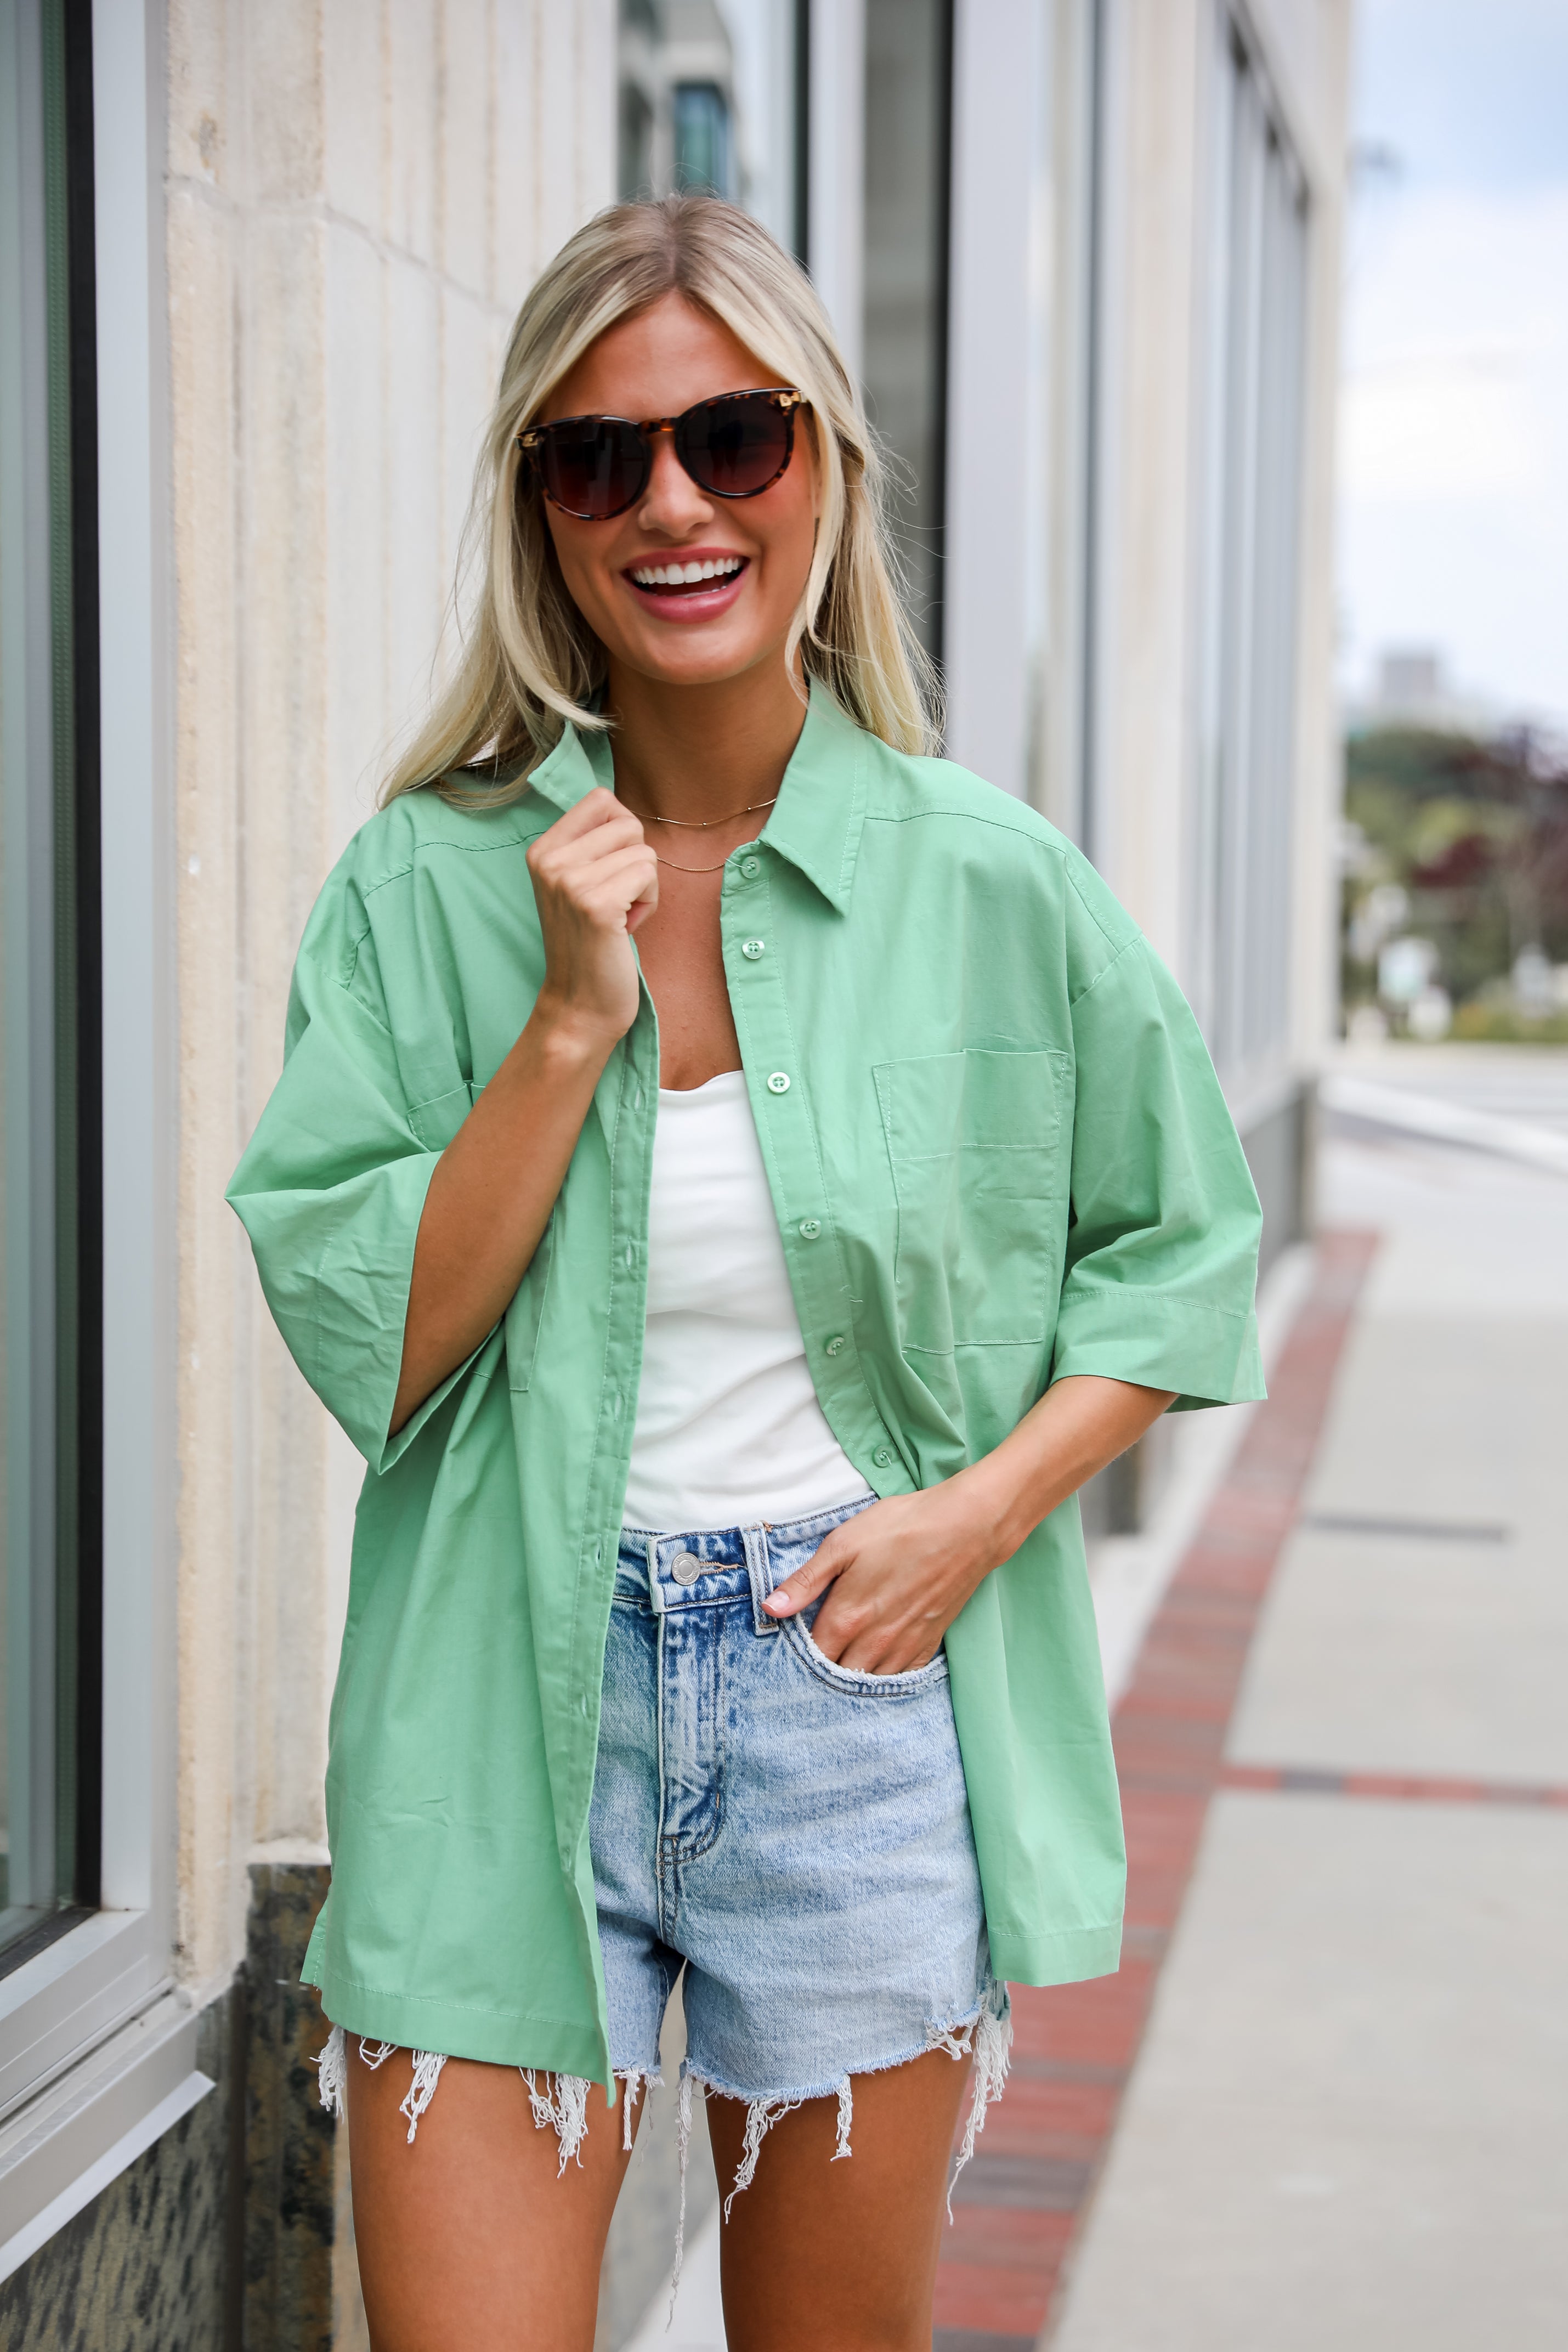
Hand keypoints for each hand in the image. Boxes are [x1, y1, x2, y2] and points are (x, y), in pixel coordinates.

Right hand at [526, 787, 658, 1048]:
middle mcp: (550, 861)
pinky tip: (626, 929)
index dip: (623, 832)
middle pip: (627, 823)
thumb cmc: (590, 943)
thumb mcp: (575, 884)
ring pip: (643, 850)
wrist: (580, 1005)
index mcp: (543, 850)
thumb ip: (591, 846)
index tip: (610, 871)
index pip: (601, 799)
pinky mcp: (596, 905)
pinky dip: (649, 902)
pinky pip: (648, 873)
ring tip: (619, 916)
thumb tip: (621, 810)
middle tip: (617, 900)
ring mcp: (570, 881)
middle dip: (636, 861)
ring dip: (644, 886)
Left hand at [762, 1485, 998, 1674]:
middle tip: (810, 1665)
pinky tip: (876, 1669)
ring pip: (869, 1683)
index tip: (787, 1653)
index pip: (811, 1657)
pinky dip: (885, 1679)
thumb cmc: (902, 1528)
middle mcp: (874, 1641)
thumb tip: (771, 1608)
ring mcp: (904, 1646)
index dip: (796, 1658)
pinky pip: (901, 1679)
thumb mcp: (843, 1543)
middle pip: (838, 1677)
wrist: (966, 1528)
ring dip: (852, 1681)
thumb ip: (806, 1580)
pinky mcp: (929, 1644)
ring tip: (840, 1670)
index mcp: (847, 1617)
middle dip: (821, 1675)